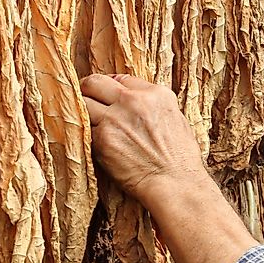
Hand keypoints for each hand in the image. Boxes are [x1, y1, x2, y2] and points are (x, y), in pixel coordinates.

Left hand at [81, 74, 206, 202]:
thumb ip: (154, 107)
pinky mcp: (103, 139)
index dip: (112, 88)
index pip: (121, 78)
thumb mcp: (177, 121)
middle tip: (86, 101)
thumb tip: (138, 104)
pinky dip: (87, 135)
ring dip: (84, 113)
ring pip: (83, 104)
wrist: (176, 184)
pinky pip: (84, 129)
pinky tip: (95, 143)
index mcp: (156, 94)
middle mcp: (134, 101)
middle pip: (95, 82)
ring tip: (89, 124)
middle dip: (87, 90)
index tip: (107, 97)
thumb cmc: (181, 160)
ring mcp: (116, 118)